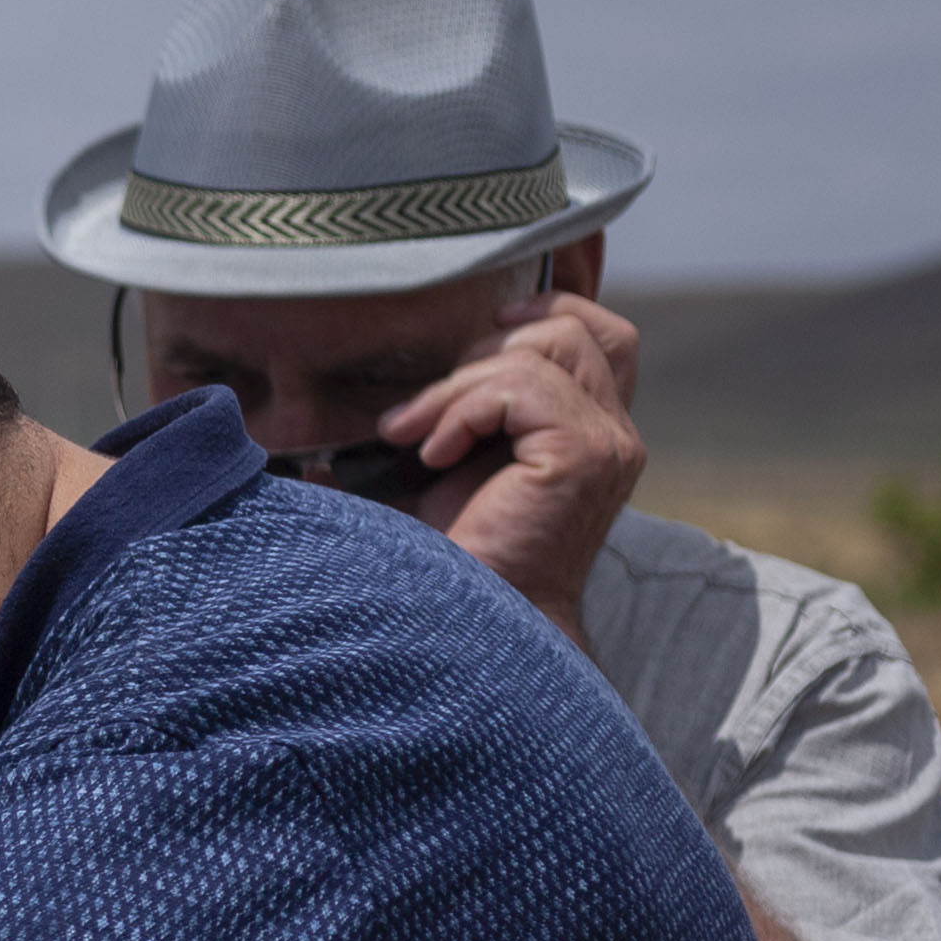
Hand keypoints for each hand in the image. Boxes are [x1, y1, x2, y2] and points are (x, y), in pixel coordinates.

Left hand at [386, 291, 644, 638]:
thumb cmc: (448, 562)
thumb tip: (327, 440)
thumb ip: (421, 433)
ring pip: (540, 352)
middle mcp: (614, 433)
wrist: (467, 627)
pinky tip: (431, 455)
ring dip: (457, 385)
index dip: (546, 313)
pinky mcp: (582, 455)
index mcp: (590, 432)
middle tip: (421, 414)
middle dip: (482, 352)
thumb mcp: (430, 484)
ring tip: (411, 437)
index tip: (476, 337)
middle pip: (571, 331)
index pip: (603, 337)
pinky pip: (520, 388)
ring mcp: (607, 443)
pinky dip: (462, 409)